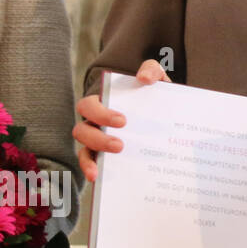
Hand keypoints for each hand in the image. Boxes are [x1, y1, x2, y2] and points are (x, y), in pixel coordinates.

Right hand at [72, 60, 170, 182]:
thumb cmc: (153, 93)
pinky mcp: (104, 155)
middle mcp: (95, 122)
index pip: (88, 106)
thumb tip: (143, 78)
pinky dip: (90, 169)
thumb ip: (151, 70)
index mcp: (102, 103)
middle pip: (81, 130)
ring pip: (83, 149)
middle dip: (98, 138)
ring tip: (114, 160)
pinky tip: (98, 177)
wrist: (164, 110)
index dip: (100, 113)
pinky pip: (90, 163)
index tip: (123, 121)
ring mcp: (98, 140)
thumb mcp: (156, 79)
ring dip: (93, 157)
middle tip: (120, 144)